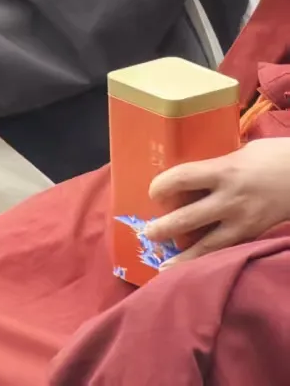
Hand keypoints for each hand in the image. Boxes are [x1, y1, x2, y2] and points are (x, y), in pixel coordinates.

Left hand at [145, 138, 289, 264]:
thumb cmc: (275, 158)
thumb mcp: (241, 153)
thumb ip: (216, 166)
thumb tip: (193, 177)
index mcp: (224, 171)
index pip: (182, 178)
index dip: (162, 186)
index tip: (153, 194)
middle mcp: (231, 199)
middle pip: (189, 217)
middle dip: (165, 227)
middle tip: (147, 234)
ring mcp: (245, 221)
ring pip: (209, 244)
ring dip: (185, 257)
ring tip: (165, 268)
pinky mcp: (255, 235)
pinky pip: (229, 250)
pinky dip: (211, 260)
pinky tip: (199, 269)